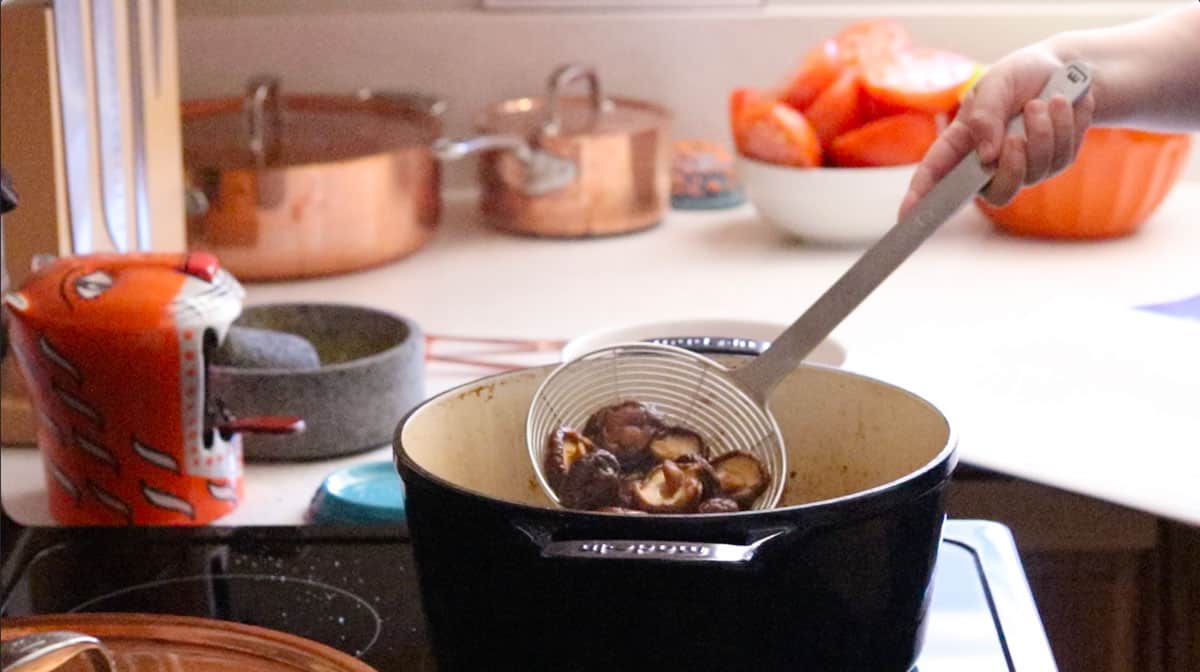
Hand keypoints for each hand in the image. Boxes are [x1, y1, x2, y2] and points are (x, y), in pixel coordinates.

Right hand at [898, 44, 1095, 217]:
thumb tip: (988, 155)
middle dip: (1012, 167)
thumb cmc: (1019, 74)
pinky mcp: (1054, 162)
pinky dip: (1066, 126)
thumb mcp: (996, 82)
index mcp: (963, 142)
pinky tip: (1065, 104)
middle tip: (1017, 136)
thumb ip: (985, 115)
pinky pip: (1062, 158)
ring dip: (1043, 132)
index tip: (906, 216)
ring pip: (1034, 174)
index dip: (919, 196)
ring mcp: (1023, 167)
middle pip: (996, 195)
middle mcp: (990, 163)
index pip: (935, 174)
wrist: (1067, 69)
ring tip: (1046, 101)